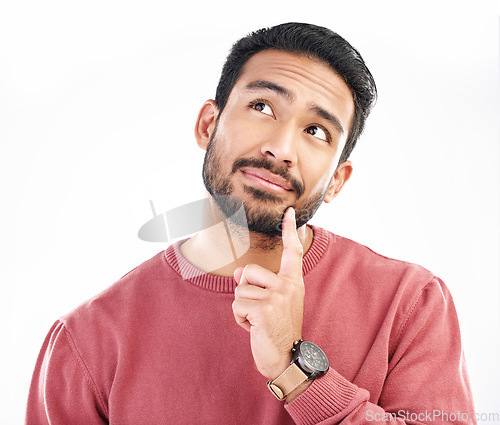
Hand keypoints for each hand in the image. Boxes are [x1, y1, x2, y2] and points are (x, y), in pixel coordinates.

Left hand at [232, 207, 304, 380]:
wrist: (286, 359)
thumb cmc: (276, 329)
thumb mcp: (271, 303)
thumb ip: (257, 285)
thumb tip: (237, 273)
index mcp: (293, 282)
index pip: (292, 251)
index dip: (288, 230)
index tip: (287, 211)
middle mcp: (288, 286)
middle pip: (248, 271)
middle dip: (244, 291)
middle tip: (259, 311)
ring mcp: (278, 297)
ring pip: (239, 289)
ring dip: (241, 308)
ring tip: (257, 321)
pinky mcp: (265, 308)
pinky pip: (236, 304)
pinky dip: (239, 318)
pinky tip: (254, 328)